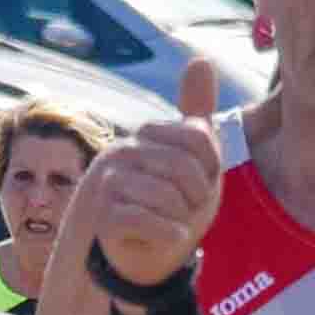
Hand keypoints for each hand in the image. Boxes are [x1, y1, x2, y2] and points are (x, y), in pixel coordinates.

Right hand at [69, 54, 227, 289]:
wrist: (144, 256)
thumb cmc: (172, 204)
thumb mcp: (194, 160)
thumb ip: (197, 114)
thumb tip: (200, 58)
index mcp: (147, 134)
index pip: (199, 139)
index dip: (211, 169)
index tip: (201, 185)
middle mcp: (123, 151)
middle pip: (184, 169)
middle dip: (197, 197)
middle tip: (188, 210)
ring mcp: (109, 182)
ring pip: (167, 197)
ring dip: (182, 219)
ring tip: (173, 223)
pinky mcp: (103, 216)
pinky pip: (148, 221)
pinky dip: (169, 235)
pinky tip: (168, 238)